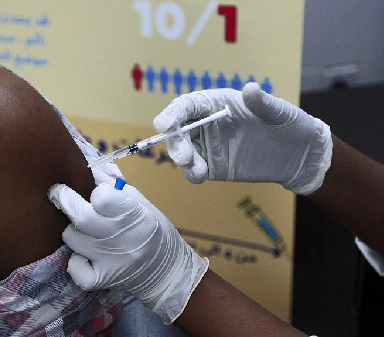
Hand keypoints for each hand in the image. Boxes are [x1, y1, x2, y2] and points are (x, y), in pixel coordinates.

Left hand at [48, 170, 207, 323]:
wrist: (167, 273)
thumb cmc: (152, 232)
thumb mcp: (141, 204)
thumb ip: (116, 186)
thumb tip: (92, 167)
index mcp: (135, 216)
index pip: (103, 196)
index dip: (96, 190)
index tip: (95, 190)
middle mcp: (121, 238)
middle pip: (81, 216)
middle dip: (65, 199)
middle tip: (59, 192)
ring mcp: (109, 261)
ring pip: (71, 237)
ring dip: (73, 229)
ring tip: (83, 228)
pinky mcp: (99, 280)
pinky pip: (73, 266)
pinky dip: (75, 259)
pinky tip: (85, 255)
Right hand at [153, 82, 332, 194]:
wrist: (299, 154)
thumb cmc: (290, 125)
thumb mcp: (280, 112)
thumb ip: (262, 103)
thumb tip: (250, 89)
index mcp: (216, 103)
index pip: (187, 105)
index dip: (172, 113)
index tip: (162, 124)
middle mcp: (206, 123)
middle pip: (178, 130)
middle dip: (176, 143)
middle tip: (184, 157)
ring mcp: (207, 145)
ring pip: (182, 151)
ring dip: (183, 160)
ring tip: (199, 171)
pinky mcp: (212, 165)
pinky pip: (194, 169)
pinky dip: (192, 173)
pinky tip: (200, 176)